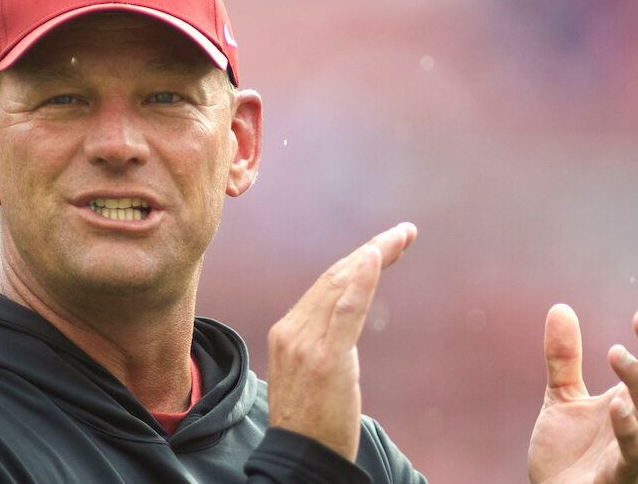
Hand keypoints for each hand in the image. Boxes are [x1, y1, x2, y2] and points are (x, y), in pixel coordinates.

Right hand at [266, 222, 416, 460]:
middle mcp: (291, 330)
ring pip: (341, 284)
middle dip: (370, 250)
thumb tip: (340, 334)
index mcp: (287, 333)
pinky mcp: (324, 358)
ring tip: (402, 236)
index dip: (356, 263)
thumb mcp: (308, 377)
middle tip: (403, 232)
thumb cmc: (310, 425)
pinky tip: (376, 255)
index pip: (324, 286)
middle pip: (334, 278)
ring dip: (374, 254)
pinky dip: (361, 278)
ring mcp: (304, 343)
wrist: (300, 459)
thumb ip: (318, 347)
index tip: (382, 248)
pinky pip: (344, 308)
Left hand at [528, 304, 637, 482]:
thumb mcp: (563, 397)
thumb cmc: (570, 453)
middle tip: (632, 324)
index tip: (635, 314)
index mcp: (633, 402)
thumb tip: (561, 308)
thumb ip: (563, 357)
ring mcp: (634, 451)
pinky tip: (618, 406)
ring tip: (619, 355)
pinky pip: (633, 455)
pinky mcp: (621, 476)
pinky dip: (630, 431)